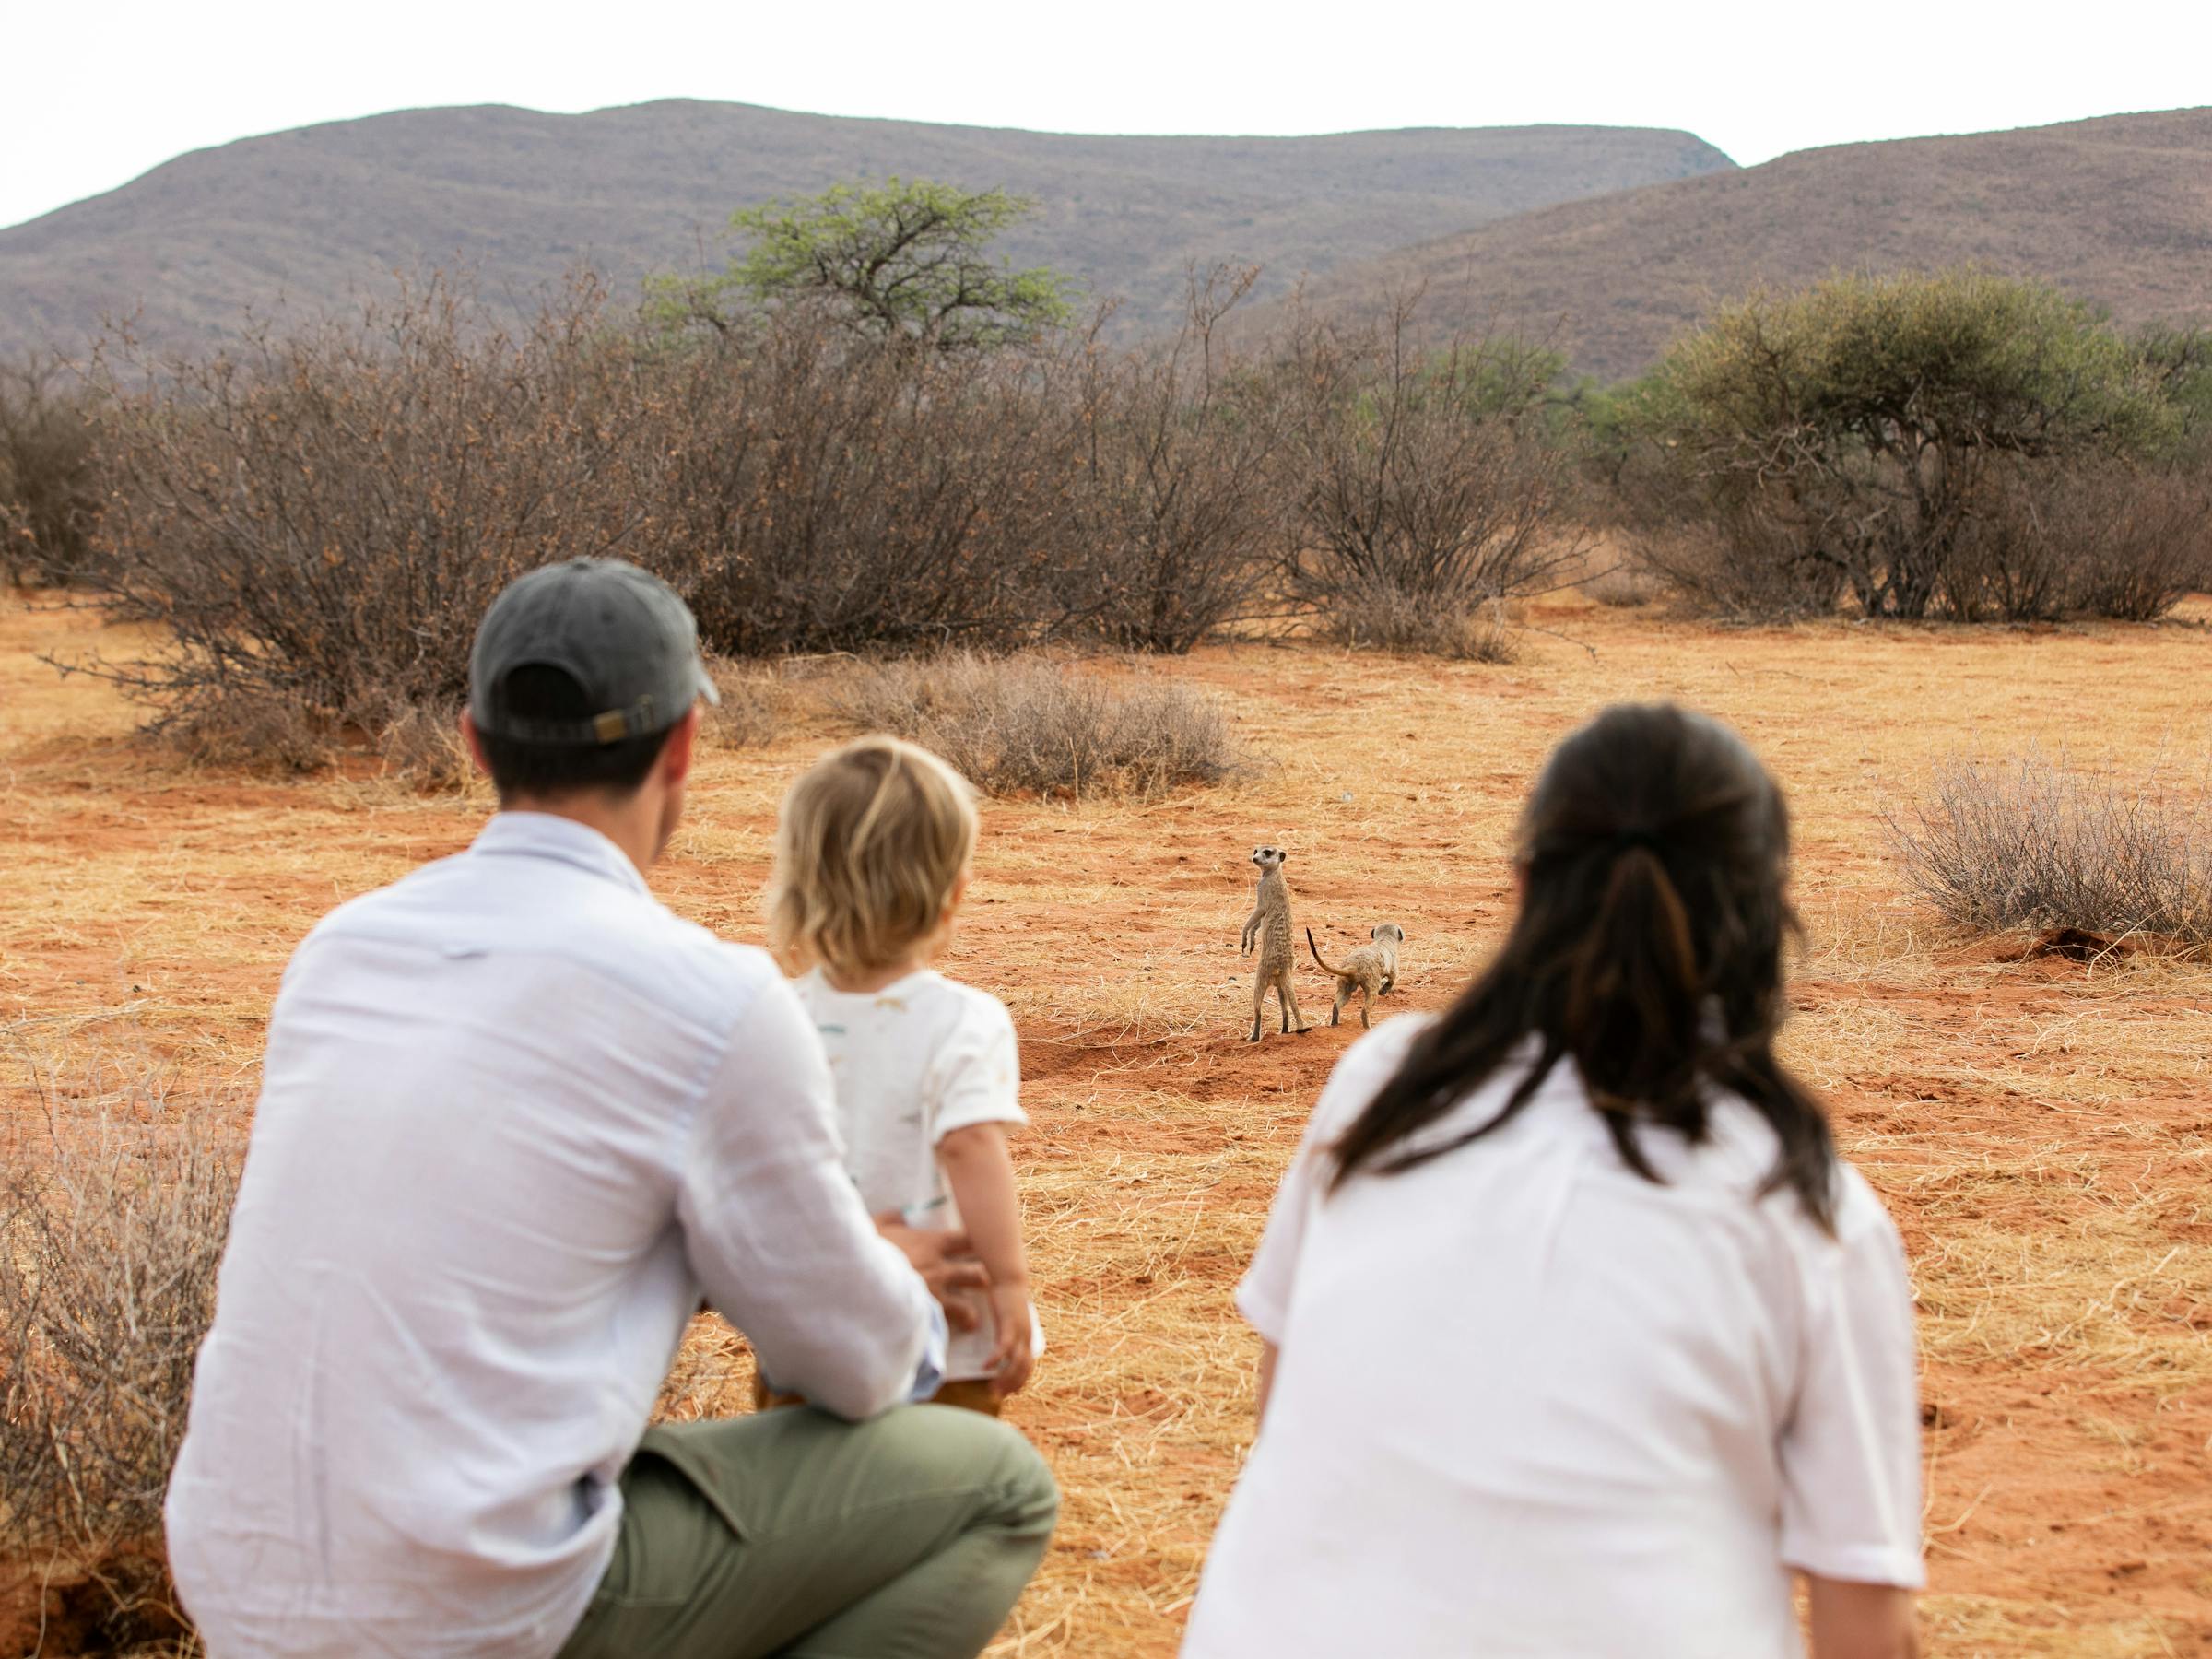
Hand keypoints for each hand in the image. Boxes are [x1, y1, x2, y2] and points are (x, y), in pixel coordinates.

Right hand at [873, 1213, 989, 1331]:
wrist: (858, 1281)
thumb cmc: (867, 1250)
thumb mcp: (876, 1225)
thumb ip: (892, 1218)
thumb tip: (901, 1215)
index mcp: (931, 1243)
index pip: (967, 1240)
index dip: (977, 1245)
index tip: (983, 1248)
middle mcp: (940, 1269)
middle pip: (976, 1273)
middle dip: (982, 1280)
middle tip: (985, 1284)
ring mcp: (935, 1296)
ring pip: (967, 1306)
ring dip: (970, 1312)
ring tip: (971, 1320)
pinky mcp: (926, 1318)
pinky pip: (947, 1326)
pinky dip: (951, 1329)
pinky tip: (952, 1333)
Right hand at [983, 1280, 1035, 1397]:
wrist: (1008, 1278)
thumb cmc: (1004, 1299)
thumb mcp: (1006, 1320)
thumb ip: (1003, 1335)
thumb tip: (994, 1349)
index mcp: (1027, 1338)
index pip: (1028, 1368)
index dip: (1019, 1382)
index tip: (1007, 1393)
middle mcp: (1026, 1337)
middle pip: (1024, 1369)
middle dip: (1011, 1385)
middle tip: (996, 1395)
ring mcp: (1020, 1331)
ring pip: (1016, 1363)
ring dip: (1005, 1378)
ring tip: (991, 1388)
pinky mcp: (1009, 1324)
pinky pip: (1004, 1347)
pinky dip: (996, 1359)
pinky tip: (985, 1367)